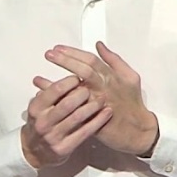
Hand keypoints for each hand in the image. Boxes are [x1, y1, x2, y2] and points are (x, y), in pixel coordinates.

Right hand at [21, 74, 113, 168]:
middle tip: (93, 87)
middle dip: (83, 93)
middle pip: (67, 103)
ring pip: (78, 118)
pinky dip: (98, 121)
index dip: (70, 82)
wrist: (35, 151)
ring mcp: (53, 136)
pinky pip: (85, 132)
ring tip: (103, 98)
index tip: (79, 77)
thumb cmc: (41, 123)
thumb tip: (62, 69)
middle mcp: (43, 122)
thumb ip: (51, 90)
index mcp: (36, 108)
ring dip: (93, 106)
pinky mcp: (64, 148)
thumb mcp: (40, 106)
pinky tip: (106, 113)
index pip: (55, 90)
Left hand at [37, 41, 158, 156]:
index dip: (74, 53)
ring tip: (38, 79)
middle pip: (83, 71)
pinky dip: (58, 104)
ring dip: (55, 85)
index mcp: (112, 77)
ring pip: (75, 92)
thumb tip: (99, 45)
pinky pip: (71, 110)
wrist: (138, 131)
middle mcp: (105, 88)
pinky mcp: (93, 120)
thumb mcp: (130, 77)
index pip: (91, 60)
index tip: (58, 48)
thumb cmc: (133, 103)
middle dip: (65, 61)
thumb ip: (114, 60)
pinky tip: (45, 100)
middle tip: (49, 55)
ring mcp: (98, 104)